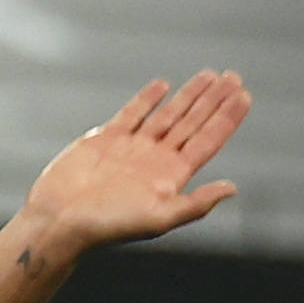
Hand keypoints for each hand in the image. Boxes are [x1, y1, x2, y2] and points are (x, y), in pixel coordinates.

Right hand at [22, 73, 250, 250]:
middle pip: (193, 123)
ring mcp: (132, 148)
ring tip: (211, 75)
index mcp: (171, 177)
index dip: (227, 118)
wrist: (60, 220)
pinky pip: (133, 113)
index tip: (244, 95)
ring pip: (168, 114)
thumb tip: (233, 188)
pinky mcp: (105, 139)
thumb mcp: (159, 219)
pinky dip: (148, 98)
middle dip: (214, 100)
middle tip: (234, 77)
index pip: (208, 140)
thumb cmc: (107, 227)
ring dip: (190, 95)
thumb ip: (196, 204)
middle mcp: (155, 160)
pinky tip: (164, 85)